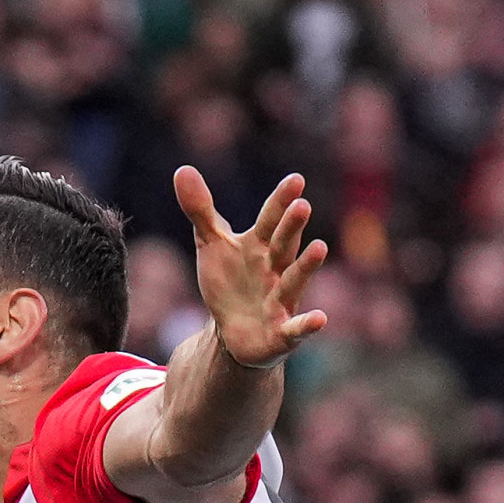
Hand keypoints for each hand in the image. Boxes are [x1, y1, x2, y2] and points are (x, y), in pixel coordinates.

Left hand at [177, 168, 326, 368]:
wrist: (232, 333)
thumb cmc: (229, 282)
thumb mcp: (211, 244)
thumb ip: (201, 210)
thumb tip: (182, 170)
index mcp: (260, 246)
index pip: (270, 219)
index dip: (281, 201)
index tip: (296, 180)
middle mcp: (276, 269)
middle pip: (283, 245)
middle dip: (292, 227)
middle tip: (302, 205)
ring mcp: (281, 299)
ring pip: (294, 280)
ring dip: (306, 266)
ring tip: (320, 247)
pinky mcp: (282, 331)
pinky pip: (296, 327)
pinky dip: (308, 324)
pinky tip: (321, 318)